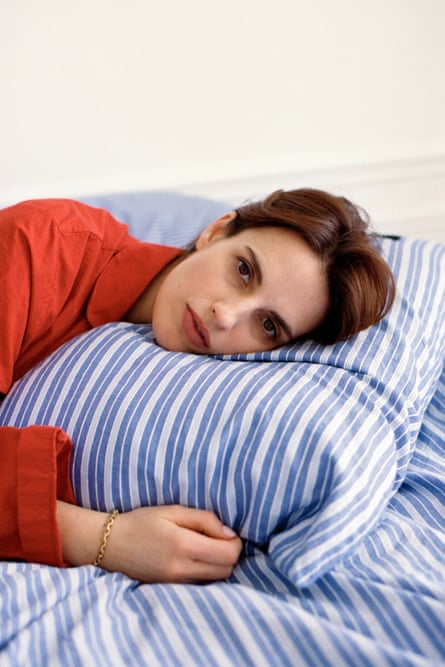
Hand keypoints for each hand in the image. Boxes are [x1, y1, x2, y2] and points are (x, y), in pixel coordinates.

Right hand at [57, 501, 241, 582]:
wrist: (111, 545)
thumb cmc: (143, 522)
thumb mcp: (173, 510)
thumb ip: (204, 520)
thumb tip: (230, 534)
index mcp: (183, 545)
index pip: (228, 555)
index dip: (235, 543)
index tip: (226, 532)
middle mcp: (181, 569)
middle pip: (226, 570)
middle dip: (229, 554)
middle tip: (218, 539)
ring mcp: (176, 583)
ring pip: (216, 580)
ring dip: (219, 565)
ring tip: (206, 547)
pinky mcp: (172, 589)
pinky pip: (201, 584)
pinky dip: (205, 572)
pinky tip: (195, 558)